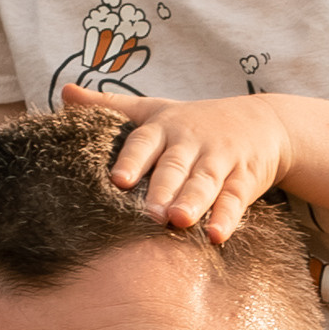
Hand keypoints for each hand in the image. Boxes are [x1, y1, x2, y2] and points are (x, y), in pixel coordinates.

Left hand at [107, 93, 293, 243]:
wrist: (263, 122)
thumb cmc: (195, 121)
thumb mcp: (155, 109)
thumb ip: (111, 105)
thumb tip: (65, 92)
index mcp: (165, 128)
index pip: (145, 142)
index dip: (132, 160)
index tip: (118, 180)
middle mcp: (191, 143)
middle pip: (175, 166)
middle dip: (163, 188)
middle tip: (148, 212)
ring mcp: (219, 161)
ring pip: (205, 182)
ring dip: (194, 201)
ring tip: (179, 221)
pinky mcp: (244, 180)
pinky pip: (235, 200)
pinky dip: (227, 218)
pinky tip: (217, 236)